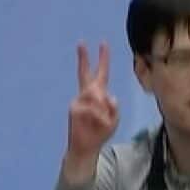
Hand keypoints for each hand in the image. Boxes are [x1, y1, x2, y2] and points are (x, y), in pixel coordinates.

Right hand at [63, 42, 119, 184]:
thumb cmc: (100, 133)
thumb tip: (106, 97)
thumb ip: (113, 107)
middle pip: (86, 73)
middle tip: (82, 43)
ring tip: (99, 122)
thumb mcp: (114, 119)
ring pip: (97, 96)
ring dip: (103, 110)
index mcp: (98, 94)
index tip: (102, 43)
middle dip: (85, 59)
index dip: (102, 59)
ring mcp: (79, 100)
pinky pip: (94, 108)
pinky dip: (99, 117)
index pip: (100, 73)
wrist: (86, 147)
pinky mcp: (74, 108)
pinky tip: (94, 124)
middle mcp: (87, 95)